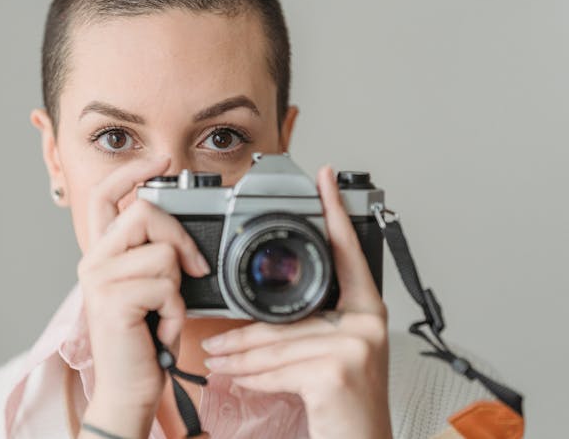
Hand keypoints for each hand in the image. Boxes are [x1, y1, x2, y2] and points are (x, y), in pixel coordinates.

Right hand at [77, 156, 210, 437]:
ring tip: (164, 311)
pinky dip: (175, 309)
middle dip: (179, 238)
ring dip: (177, 287)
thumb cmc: (145, 336)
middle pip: (144, 213)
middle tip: (192, 269)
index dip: (132, 172)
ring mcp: (100, 279)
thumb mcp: (151, 286)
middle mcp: (94, 260)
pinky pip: (166, 284)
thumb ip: (155, 253)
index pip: (105, 196)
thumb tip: (178, 229)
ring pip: (161, 252)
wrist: (132, 386)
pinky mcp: (112, 300)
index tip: (161, 160)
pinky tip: (160, 326)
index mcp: (103, 252)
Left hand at [200, 165, 392, 438]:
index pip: (347, 252)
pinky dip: (253, 376)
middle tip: (216, 342)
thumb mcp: (329, 358)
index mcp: (366, 311)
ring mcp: (357, 345)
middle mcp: (368, 323)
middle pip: (287, 315)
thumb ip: (309, 330)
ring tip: (217, 361)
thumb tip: (258, 322)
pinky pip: (277, 367)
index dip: (335, 212)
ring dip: (240, 358)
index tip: (324, 179)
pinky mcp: (338, 369)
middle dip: (245, 336)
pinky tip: (239, 380)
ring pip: (276, 343)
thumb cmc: (343, 405)